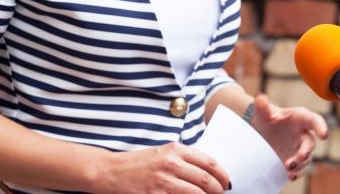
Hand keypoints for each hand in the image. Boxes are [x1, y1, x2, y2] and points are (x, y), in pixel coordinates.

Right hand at [95, 142, 230, 193]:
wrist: (112, 171)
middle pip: (206, 180)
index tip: (227, 181)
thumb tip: (208, 171)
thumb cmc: (139, 162)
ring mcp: (164, 181)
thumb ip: (184, 158)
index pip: (209, 162)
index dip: (222, 174)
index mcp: (176, 150)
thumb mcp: (163, 152)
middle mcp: (171, 164)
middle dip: (219, 190)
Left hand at [251, 95, 327, 180]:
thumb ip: (262, 105)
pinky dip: (297, 173)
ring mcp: (300, 147)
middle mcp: (303, 133)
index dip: (320, 127)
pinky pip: (300, 168)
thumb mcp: (263, 112)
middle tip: (301, 156)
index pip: (314, 120)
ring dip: (300, 163)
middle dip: (307, 150)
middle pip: (310, 142)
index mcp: (300, 118)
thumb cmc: (267, 118)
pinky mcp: (295, 159)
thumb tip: (260, 98)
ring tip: (288, 167)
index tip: (324, 135)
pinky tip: (290, 176)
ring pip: (306, 157)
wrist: (262, 132)